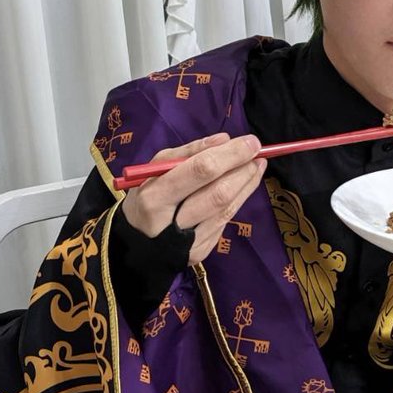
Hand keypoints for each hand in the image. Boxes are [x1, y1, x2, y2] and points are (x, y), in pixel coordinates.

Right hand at [121, 133, 266, 265]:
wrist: (133, 244)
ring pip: (226, 210)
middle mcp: (171, 223)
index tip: (251, 142)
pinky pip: (223, 222)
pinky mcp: (198, 253)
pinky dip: (237, 201)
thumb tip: (224, 140)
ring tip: (257, 166)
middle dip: (243, 171)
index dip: (230, 155)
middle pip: (218, 194)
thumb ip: (188, 153)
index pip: (200, 171)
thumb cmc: (146, 197)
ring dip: (246, 184)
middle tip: (258, 153)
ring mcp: (187, 242)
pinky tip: (243, 186)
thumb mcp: (154, 169)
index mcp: (155, 196)